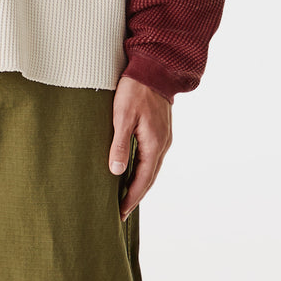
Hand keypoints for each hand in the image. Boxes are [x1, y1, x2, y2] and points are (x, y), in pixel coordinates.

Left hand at [108, 76, 171, 221]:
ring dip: (139, 185)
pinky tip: (133, 174)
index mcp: (154, 144)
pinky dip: (142, 171)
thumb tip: (117, 172)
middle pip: (149, 179)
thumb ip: (119, 145)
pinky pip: (152, 159)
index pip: (143, 180)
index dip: (131, 198)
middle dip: (135, 197)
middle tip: (121, 213)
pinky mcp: (160, 131)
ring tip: (125, 198)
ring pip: (151, 169)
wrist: (155, 67)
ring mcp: (163, 138)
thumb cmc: (135, 89)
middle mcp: (163, 144)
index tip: (120, 213)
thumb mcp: (122, 117)